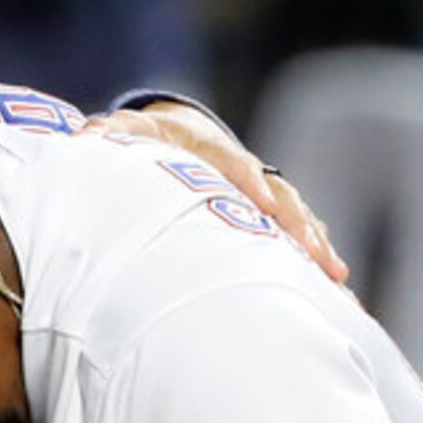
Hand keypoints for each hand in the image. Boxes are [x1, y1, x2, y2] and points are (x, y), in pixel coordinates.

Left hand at [90, 101, 347, 284]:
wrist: (177, 133)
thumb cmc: (145, 141)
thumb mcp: (126, 133)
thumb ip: (110, 136)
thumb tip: (87, 136)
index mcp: (206, 149)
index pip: (232, 162)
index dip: (248, 180)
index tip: (265, 204)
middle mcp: (243, 170)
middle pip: (278, 195)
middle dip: (298, 225)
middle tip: (315, 254)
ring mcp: (260, 194)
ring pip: (294, 218)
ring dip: (314, 246)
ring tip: (335, 278)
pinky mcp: (267, 217)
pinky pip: (294, 238)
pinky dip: (312, 259)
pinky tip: (335, 289)